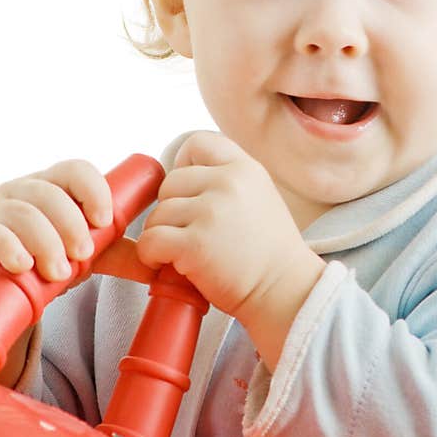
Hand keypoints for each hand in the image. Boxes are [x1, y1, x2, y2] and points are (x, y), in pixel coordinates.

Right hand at [0, 158, 124, 284]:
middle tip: (83, 256)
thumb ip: (118, 252)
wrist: (6, 289)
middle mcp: (23, 188)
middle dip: (71, 226)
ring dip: (46, 244)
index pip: (76, 169)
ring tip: (60, 274)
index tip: (104, 222)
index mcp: (54, 183)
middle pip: (50, 194)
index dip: (93, 190)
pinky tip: (24, 265)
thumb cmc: (50, 257)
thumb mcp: (87, 252)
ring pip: (24, 215)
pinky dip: (11, 248)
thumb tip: (157, 264)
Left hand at [136, 132, 324, 332]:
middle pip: (169, 183)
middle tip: (189, 233)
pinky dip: (151, 256)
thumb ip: (228, 178)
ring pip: (157, 214)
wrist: (286, 292)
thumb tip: (180, 171)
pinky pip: (150, 240)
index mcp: (244, 168)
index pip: (197, 143)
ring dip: (162, 236)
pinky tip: (167, 265)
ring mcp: (211, 212)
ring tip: (184, 254)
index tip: (190, 193)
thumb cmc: (269, 252)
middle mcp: (228, 183)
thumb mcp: (259, 195)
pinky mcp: (195, 244)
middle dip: (172, 210)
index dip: (183, 165)